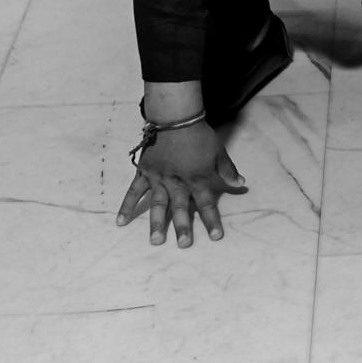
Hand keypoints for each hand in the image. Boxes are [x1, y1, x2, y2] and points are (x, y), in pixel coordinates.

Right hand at [115, 123, 246, 247]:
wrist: (175, 117)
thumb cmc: (199, 135)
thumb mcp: (218, 151)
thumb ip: (227, 170)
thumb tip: (241, 184)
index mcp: (197, 178)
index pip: (207, 203)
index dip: (212, 220)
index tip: (216, 237)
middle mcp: (178, 182)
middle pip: (181, 207)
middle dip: (183, 227)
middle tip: (184, 245)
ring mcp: (159, 178)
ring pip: (158, 204)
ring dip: (156, 223)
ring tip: (155, 240)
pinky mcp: (144, 172)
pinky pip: (134, 191)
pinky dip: (126, 206)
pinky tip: (121, 221)